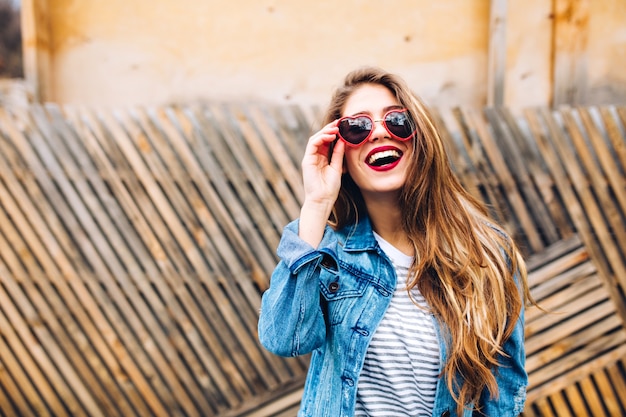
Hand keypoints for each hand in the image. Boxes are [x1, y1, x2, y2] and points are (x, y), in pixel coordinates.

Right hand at [298, 121, 344, 246]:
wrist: (323, 200)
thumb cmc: (330, 188)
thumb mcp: (337, 167)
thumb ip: (338, 154)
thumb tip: (343, 140)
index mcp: (323, 158)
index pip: (327, 141)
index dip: (335, 132)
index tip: (344, 126)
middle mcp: (315, 157)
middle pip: (321, 137)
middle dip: (330, 128)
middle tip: (340, 122)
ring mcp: (310, 158)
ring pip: (315, 138)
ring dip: (326, 131)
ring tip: (336, 128)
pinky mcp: (307, 160)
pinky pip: (312, 144)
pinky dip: (321, 138)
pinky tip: (330, 135)